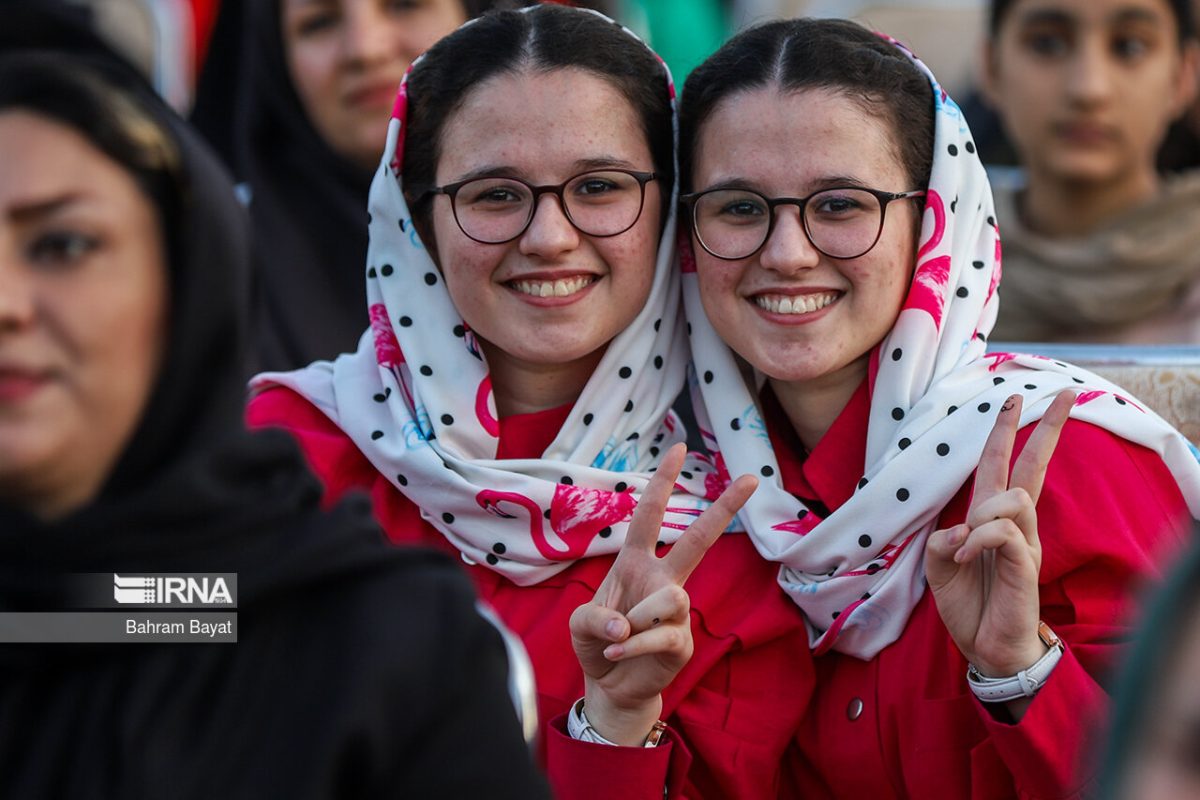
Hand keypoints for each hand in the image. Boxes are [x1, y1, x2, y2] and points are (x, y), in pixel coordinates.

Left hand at [568, 443, 757, 744]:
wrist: (609, 685)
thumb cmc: (597, 642)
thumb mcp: (578, 625)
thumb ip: (594, 619)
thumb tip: (624, 626)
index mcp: (636, 563)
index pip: (650, 515)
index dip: (663, 482)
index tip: (679, 448)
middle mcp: (661, 580)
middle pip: (699, 540)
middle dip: (724, 508)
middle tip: (751, 478)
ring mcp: (677, 611)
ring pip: (670, 598)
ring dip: (636, 620)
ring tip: (617, 639)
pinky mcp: (682, 642)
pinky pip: (661, 635)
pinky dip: (630, 648)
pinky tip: (616, 656)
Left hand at [925, 391, 1072, 687]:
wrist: (985, 648)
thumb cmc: (968, 604)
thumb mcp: (938, 566)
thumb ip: (942, 539)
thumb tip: (957, 528)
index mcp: (990, 517)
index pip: (1003, 465)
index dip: (1007, 432)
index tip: (1015, 398)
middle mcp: (1013, 524)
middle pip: (1032, 466)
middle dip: (1047, 428)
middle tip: (1065, 394)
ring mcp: (1024, 543)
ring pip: (1013, 497)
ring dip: (981, 513)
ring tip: (964, 546)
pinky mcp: (1026, 564)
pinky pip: (1004, 532)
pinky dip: (978, 539)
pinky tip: (966, 557)